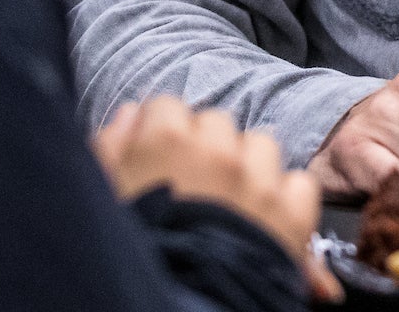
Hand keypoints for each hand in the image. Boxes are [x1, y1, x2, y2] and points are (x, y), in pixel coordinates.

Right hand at [92, 97, 339, 302]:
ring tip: (228, 202)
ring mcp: (258, 179)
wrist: (177, 305)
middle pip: (215, 123)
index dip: (160, 132)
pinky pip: (297, 182)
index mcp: (165, 141)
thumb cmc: (132, 256)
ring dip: (247, 165)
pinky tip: (262, 217)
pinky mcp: (290, 211)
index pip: (167, 107)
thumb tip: (130, 115)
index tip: (158, 156)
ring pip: (260, 145)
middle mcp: (217, 150)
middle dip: (204, 147)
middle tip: (191, 185)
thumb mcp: (101, 195)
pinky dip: (284, 197)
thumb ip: (111, 147)